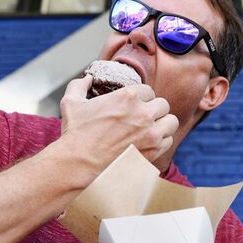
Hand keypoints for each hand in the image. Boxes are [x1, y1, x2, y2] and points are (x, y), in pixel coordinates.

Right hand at [59, 75, 178, 166]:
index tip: (136, 105)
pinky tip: (150, 143)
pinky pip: (168, 141)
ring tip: (152, 129)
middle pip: (163, 105)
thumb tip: (87, 78)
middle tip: (144, 117)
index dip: (142, 97)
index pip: (148, 90)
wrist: (79, 164)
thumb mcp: (71, 103)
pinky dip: (162, 141)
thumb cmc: (75, 134)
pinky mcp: (153, 151)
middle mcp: (143, 113)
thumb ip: (79, 85)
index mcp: (127, 96)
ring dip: (162, 124)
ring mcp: (150, 134)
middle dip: (154, 109)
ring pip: (171, 122)